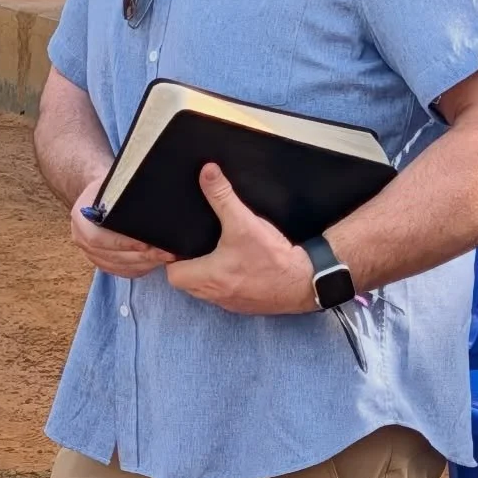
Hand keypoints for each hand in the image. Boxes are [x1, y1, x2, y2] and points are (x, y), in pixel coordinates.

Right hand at [70, 179, 175, 279]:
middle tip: (165, 253)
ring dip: (144, 264)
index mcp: (80, 218)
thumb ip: (124, 198)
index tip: (146, 243)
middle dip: (141, 256)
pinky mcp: (102, 262)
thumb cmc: (111, 187)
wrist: (100, 194)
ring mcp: (90, 253)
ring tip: (166, 258)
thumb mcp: (114, 185)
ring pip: (118, 266)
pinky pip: (121, 271)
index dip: (122, 243)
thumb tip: (153, 205)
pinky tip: (156, 263)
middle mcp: (80, 238)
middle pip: (111, 256)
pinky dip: (140, 269)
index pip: (97, 239)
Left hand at [165, 164, 316, 313]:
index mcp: (208, 277)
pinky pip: (224, 296)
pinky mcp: (246, 305)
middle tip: (192, 245)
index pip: (173, 274)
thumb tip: (207, 171)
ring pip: (205, 291)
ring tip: (209, 253)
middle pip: (186, 283)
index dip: (171, 259)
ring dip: (204, 275)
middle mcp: (216, 295)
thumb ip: (222, 196)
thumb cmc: (273, 257)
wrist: (306, 281)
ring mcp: (231, 303)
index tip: (177, 244)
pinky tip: (232, 266)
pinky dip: (223, 282)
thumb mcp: (244, 222)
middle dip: (186, 265)